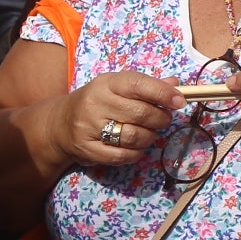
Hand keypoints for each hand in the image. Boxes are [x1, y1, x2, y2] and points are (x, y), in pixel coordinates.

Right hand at [51, 72, 178, 168]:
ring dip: (150, 137)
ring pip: (134, 136)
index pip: (139, 85)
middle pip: (141, 113)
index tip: (180, 101)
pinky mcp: (88, 149)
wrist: (60, 123)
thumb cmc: (99, 101)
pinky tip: (137, 147)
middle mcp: (96, 104)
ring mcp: (90, 128)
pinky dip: (136, 153)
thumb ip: (147, 86)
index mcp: (107, 83)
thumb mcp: (118, 87)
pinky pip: (122, 156)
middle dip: (161, 118)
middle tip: (164, 119)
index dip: (163, 93)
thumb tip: (176, 85)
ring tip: (149, 133)